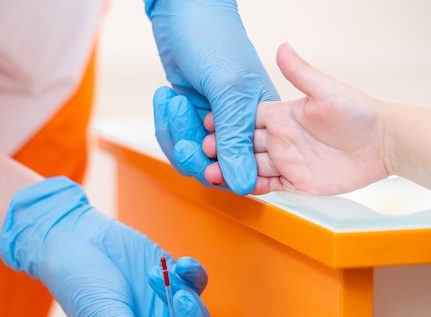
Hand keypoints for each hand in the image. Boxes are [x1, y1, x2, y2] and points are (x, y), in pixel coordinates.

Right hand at [0, 177, 214, 316]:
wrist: (75, 242)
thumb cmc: (83, 290)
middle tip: (179, 300)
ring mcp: (168, 308)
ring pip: (200, 313)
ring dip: (188, 297)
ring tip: (158, 277)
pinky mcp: (174, 278)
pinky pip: (198, 282)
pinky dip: (194, 273)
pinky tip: (180, 264)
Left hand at [146, 0, 278, 194]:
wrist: (184, 8)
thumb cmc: (213, 38)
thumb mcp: (227, 89)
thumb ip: (234, 139)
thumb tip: (241, 185)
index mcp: (265, 120)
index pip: (248, 167)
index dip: (223, 172)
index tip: (204, 165)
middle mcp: (241, 123)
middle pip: (214, 166)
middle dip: (191, 150)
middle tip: (180, 123)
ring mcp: (215, 119)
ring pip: (191, 153)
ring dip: (174, 132)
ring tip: (171, 99)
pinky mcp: (192, 112)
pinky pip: (177, 137)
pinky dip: (166, 122)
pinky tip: (165, 96)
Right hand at [204, 43, 389, 194]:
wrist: (384, 144)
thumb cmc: (360, 113)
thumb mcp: (328, 91)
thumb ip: (301, 73)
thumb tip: (282, 47)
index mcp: (283, 115)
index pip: (247, 117)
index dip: (227, 120)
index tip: (206, 123)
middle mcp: (281, 138)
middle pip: (243, 143)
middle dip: (222, 147)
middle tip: (203, 151)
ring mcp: (287, 160)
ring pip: (251, 165)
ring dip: (231, 169)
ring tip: (211, 173)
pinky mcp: (296, 181)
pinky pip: (268, 185)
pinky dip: (251, 186)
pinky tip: (235, 186)